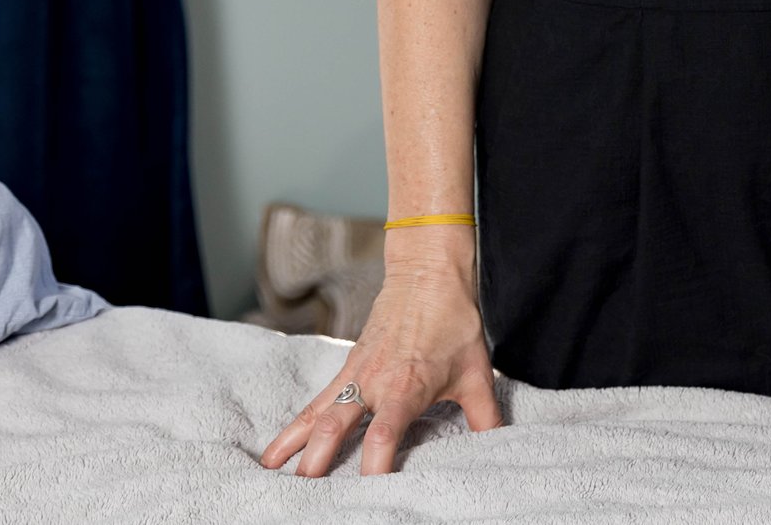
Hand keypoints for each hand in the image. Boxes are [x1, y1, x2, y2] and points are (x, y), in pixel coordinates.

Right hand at [257, 246, 502, 477]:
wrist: (428, 274)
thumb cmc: (454, 322)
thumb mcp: (476, 372)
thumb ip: (484, 416)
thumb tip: (499, 447)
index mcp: (406, 388)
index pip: (383, 435)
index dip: (375, 466)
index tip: (371, 493)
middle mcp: (374, 383)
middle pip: (336, 428)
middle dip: (317, 463)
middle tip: (304, 497)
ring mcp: (356, 375)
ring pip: (317, 414)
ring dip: (293, 445)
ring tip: (271, 474)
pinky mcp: (347, 367)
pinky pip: (316, 401)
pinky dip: (295, 425)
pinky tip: (277, 448)